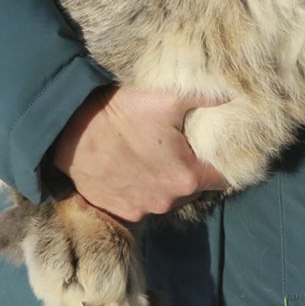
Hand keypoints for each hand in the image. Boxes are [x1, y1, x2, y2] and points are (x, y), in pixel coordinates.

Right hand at [49, 85, 230, 222]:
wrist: (68, 129)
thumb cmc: (121, 111)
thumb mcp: (169, 97)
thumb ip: (209, 97)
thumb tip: (236, 94)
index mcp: (186, 177)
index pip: (222, 179)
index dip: (223, 162)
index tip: (219, 149)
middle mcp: (166, 201)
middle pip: (193, 188)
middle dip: (190, 169)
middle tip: (180, 144)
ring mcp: (140, 209)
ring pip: (165, 195)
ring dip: (163, 179)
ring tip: (152, 153)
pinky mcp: (117, 211)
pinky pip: (139, 201)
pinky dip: (139, 187)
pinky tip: (130, 165)